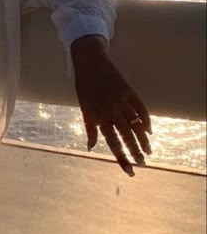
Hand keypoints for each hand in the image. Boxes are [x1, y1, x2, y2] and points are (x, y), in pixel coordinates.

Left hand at [71, 35, 151, 175]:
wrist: (90, 62)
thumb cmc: (84, 87)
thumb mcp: (84, 108)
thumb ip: (89, 128)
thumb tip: (90, 147)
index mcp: (99, 115)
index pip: (113, 142)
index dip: (122, 158)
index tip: (130, 171)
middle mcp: (111, 110)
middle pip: (127, 136)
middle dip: (136, 152)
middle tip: (142, 163)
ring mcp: (122, 100)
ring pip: (136, 124)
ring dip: (143, 139)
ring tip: (148, 151)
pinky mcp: (129, 91)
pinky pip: (141, 109)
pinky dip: (146, 120)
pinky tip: (149, 131)